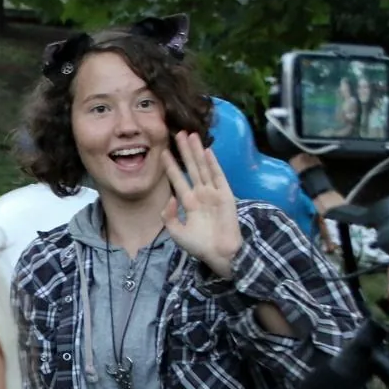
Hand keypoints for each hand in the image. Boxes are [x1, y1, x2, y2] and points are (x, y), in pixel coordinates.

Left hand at [162, 131, 241, 278]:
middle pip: (191, 168)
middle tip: (178, 133)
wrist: (219, 254)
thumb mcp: (176, 232)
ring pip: (203, 167)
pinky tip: (206, 151)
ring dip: (197, 151)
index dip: (171, 166)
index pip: (177, 179)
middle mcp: (201, 194)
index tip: (163, 152)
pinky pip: (218, 176)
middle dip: (184, 151)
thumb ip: (168, 216)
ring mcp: (213, 193)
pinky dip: (212, 164)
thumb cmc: (199, 246)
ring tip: (190, 135)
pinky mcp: (225, 195)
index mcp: (189, 202)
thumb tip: (170, 198)